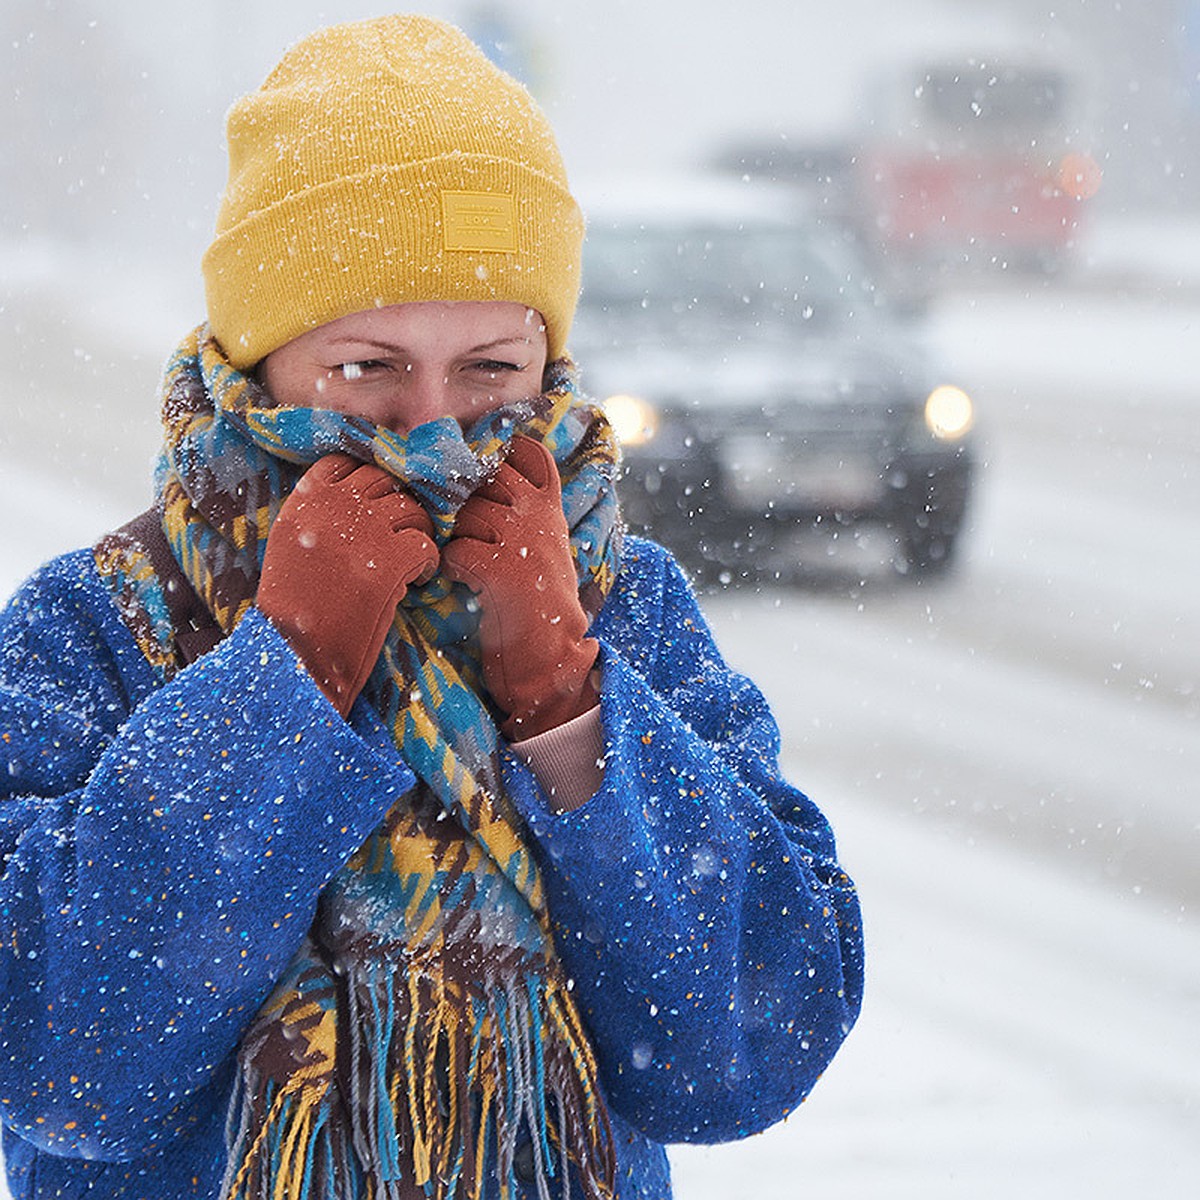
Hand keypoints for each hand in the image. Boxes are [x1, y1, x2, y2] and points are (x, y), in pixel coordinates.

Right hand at [256, 453, 437, 715]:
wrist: (294, 654)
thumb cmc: (293, 610)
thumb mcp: (290, 547)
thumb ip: (318, 514)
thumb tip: (359, 497)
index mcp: (305, 501)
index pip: (346, 461)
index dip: (369, 479)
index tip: (380, 502)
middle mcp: (333, 507)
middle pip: (384, 480)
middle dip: (399, 504)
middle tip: (403, 533)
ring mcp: (363, 531)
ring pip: (412, 509)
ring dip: (418, 532)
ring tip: (412, 560)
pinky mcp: (389, 561)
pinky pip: (426, 544)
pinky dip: (429, 563)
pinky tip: (418, 581)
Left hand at [442, 436, 598, 739]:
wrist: (552, 658)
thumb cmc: (538, 604)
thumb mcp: (543, 547)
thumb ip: (522, 513)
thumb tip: (476, 485)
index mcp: (550, 508)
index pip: (528, 452)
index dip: (500, 454)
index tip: (482, 473)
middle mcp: (537, 516)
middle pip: (485, 475)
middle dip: (464, 498)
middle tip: (460, 528)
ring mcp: (520, 539)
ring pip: (464, 513)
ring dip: (453, 536)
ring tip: (464, 565)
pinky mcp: (501, 569)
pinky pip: (455, 550)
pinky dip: (449, 568)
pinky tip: (460, 584)